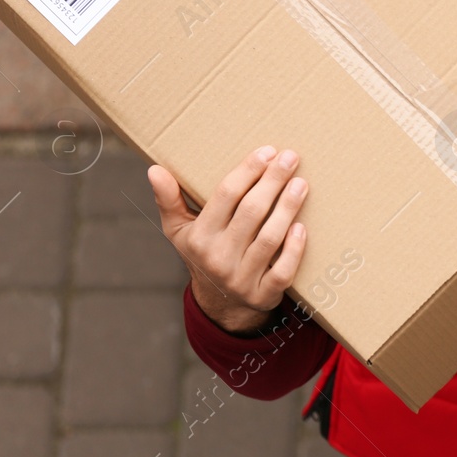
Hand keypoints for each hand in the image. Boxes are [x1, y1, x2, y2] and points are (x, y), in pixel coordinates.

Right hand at [148, 145, 309, 334]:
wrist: (219, 305)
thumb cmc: (203, 254)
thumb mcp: (179, 231)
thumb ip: (169, 200)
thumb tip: (154, 169)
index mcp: (199, 237)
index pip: (225, 196)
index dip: (247, 171)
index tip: (267, 151)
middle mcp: (219, 258)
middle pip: (251, 212)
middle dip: (273, 181)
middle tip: (290, 158)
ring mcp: (242, 278)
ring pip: (269, 238)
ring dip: (288, 208)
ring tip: (301, 183)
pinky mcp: (264, 294)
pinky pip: (282, 271)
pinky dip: (294, 249)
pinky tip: (302, 227)